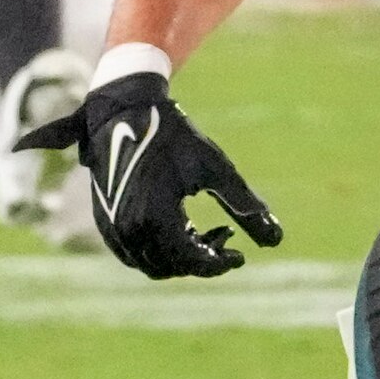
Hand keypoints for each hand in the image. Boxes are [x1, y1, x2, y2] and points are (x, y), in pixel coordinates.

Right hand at [18, 64, 281, 276]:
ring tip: (203, 232)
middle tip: (224, 234)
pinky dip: (158, 251)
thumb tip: (276, 239)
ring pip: (151, 265)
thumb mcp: (216, 168)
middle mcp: (128, 228)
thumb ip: (246, 205)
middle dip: (201, 260)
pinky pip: (132, 254)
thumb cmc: (175, 136)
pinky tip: (180, 227)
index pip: (191, 262)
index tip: (240, 254)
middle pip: (172, 268)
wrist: (126, 110)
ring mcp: (112, 226)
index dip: (219, 264)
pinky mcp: (104, 221)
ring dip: (180, 258)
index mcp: (155, 217)